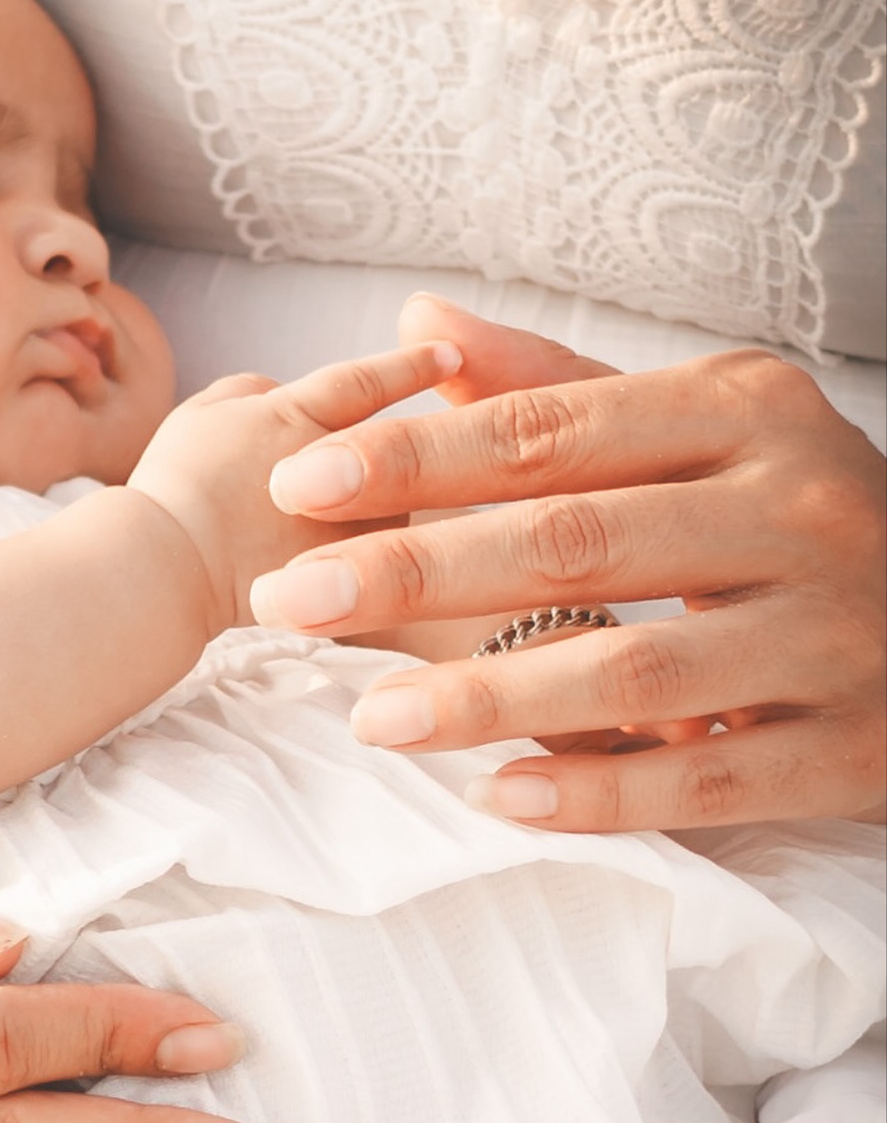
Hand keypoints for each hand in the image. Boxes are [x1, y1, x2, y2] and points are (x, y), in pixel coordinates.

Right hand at [129, 340, 460, 632]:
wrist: (167, 569)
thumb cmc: (175, 490)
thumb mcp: (205, 414)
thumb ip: (256, 392)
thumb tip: (283, 397)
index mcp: (301, 416)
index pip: (370, 382)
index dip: (412, 363)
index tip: (451, 354)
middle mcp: (342, 467)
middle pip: (382, 455)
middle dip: (373, 465)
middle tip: (336, 481)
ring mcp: (353, 527)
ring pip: (381, 510)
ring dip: (358, 513)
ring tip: (280, 534)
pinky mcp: (352, 581)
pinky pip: (364, 561)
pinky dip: (342, 558)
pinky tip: (289, 566)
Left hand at [250, 297, 885, 830]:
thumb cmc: (799, 517)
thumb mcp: (709, 424)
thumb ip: (564, 387)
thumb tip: (419, 322)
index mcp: (748, 415)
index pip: (552, 433)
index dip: (416, 461)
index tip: (300, 490)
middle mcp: (795, 509)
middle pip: (572, 541)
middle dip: (415, 572)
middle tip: (291, 603)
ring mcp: (830, 632)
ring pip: (634, 666)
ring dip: (490, 696)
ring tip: (372, 717)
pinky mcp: (851, 744)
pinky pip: (709, 775)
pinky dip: (601, 792)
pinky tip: (502, 800)